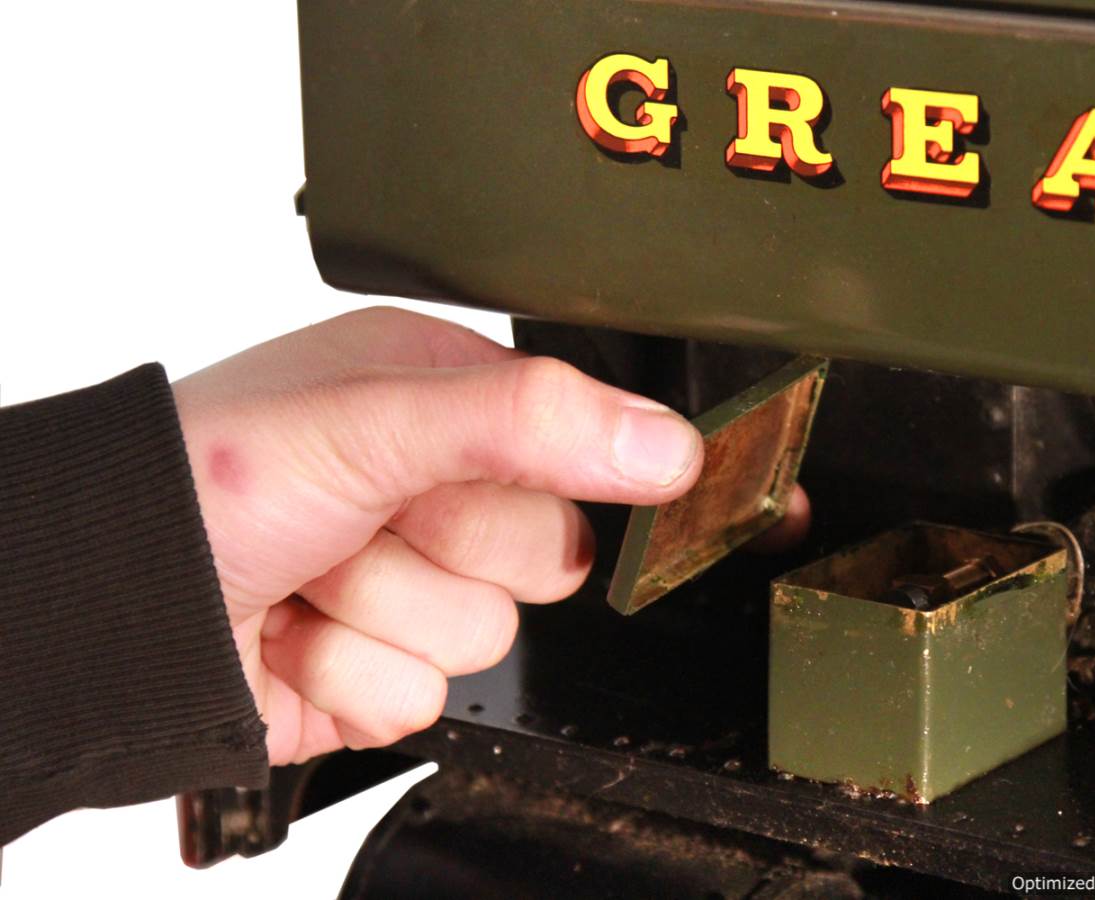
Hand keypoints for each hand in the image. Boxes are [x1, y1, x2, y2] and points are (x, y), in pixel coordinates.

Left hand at [171, 307, 721, 764]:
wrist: (102, 602)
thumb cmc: (207, 475)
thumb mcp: (373, 418)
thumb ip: (529, 422)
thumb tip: (670, 447)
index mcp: (442, 402)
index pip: (573, 452)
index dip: (521, 476)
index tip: (449, 475)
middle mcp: (432, 492)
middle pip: (543, 552)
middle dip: (442, 547)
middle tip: (361, 518)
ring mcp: (406, 588)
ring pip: (482, 637)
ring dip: (380, 613)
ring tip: (310, 572)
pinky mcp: (378, 674)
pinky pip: (422, 700)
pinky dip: (347, 676)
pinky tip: (293, 631)